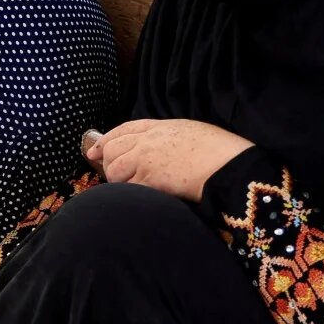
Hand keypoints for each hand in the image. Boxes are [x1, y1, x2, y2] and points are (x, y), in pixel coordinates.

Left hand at [84, 119, 252, 202]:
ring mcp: (145, 159)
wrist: (230, 166)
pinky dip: (129, 195)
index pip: (124, 129)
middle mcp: (148, 140)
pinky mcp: (149, 180)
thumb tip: (156, 150)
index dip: (105, 140)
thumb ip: (169, 138)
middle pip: (112, 149)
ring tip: (131, 188)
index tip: (94, 151)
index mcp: (161, 126)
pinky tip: (140, 198)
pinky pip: (127, 189)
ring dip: (118, 181)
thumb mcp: (192, 132)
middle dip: (108, 163)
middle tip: (115, 177)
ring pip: (114, 170)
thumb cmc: (220, 151)